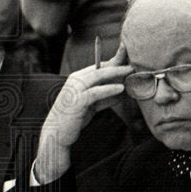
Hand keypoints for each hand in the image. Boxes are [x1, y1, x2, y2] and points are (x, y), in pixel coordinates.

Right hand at [33, 43, 132, 183]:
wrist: (57, 133)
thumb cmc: (74, 119)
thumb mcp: (91, 105)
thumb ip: (104, 97)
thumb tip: (122, 91)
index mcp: (78, 79)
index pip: (99, 67)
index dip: (115, 62)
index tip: (129, 58)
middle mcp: (75, 80)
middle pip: (100, 67)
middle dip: (118, 62)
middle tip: (133, 60)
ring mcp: (75, 90)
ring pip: (98, 75)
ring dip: (116, 72)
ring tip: (130, 71)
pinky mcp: (77, 101)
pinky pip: (95, 92)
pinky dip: (109, 89)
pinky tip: (121, 89)